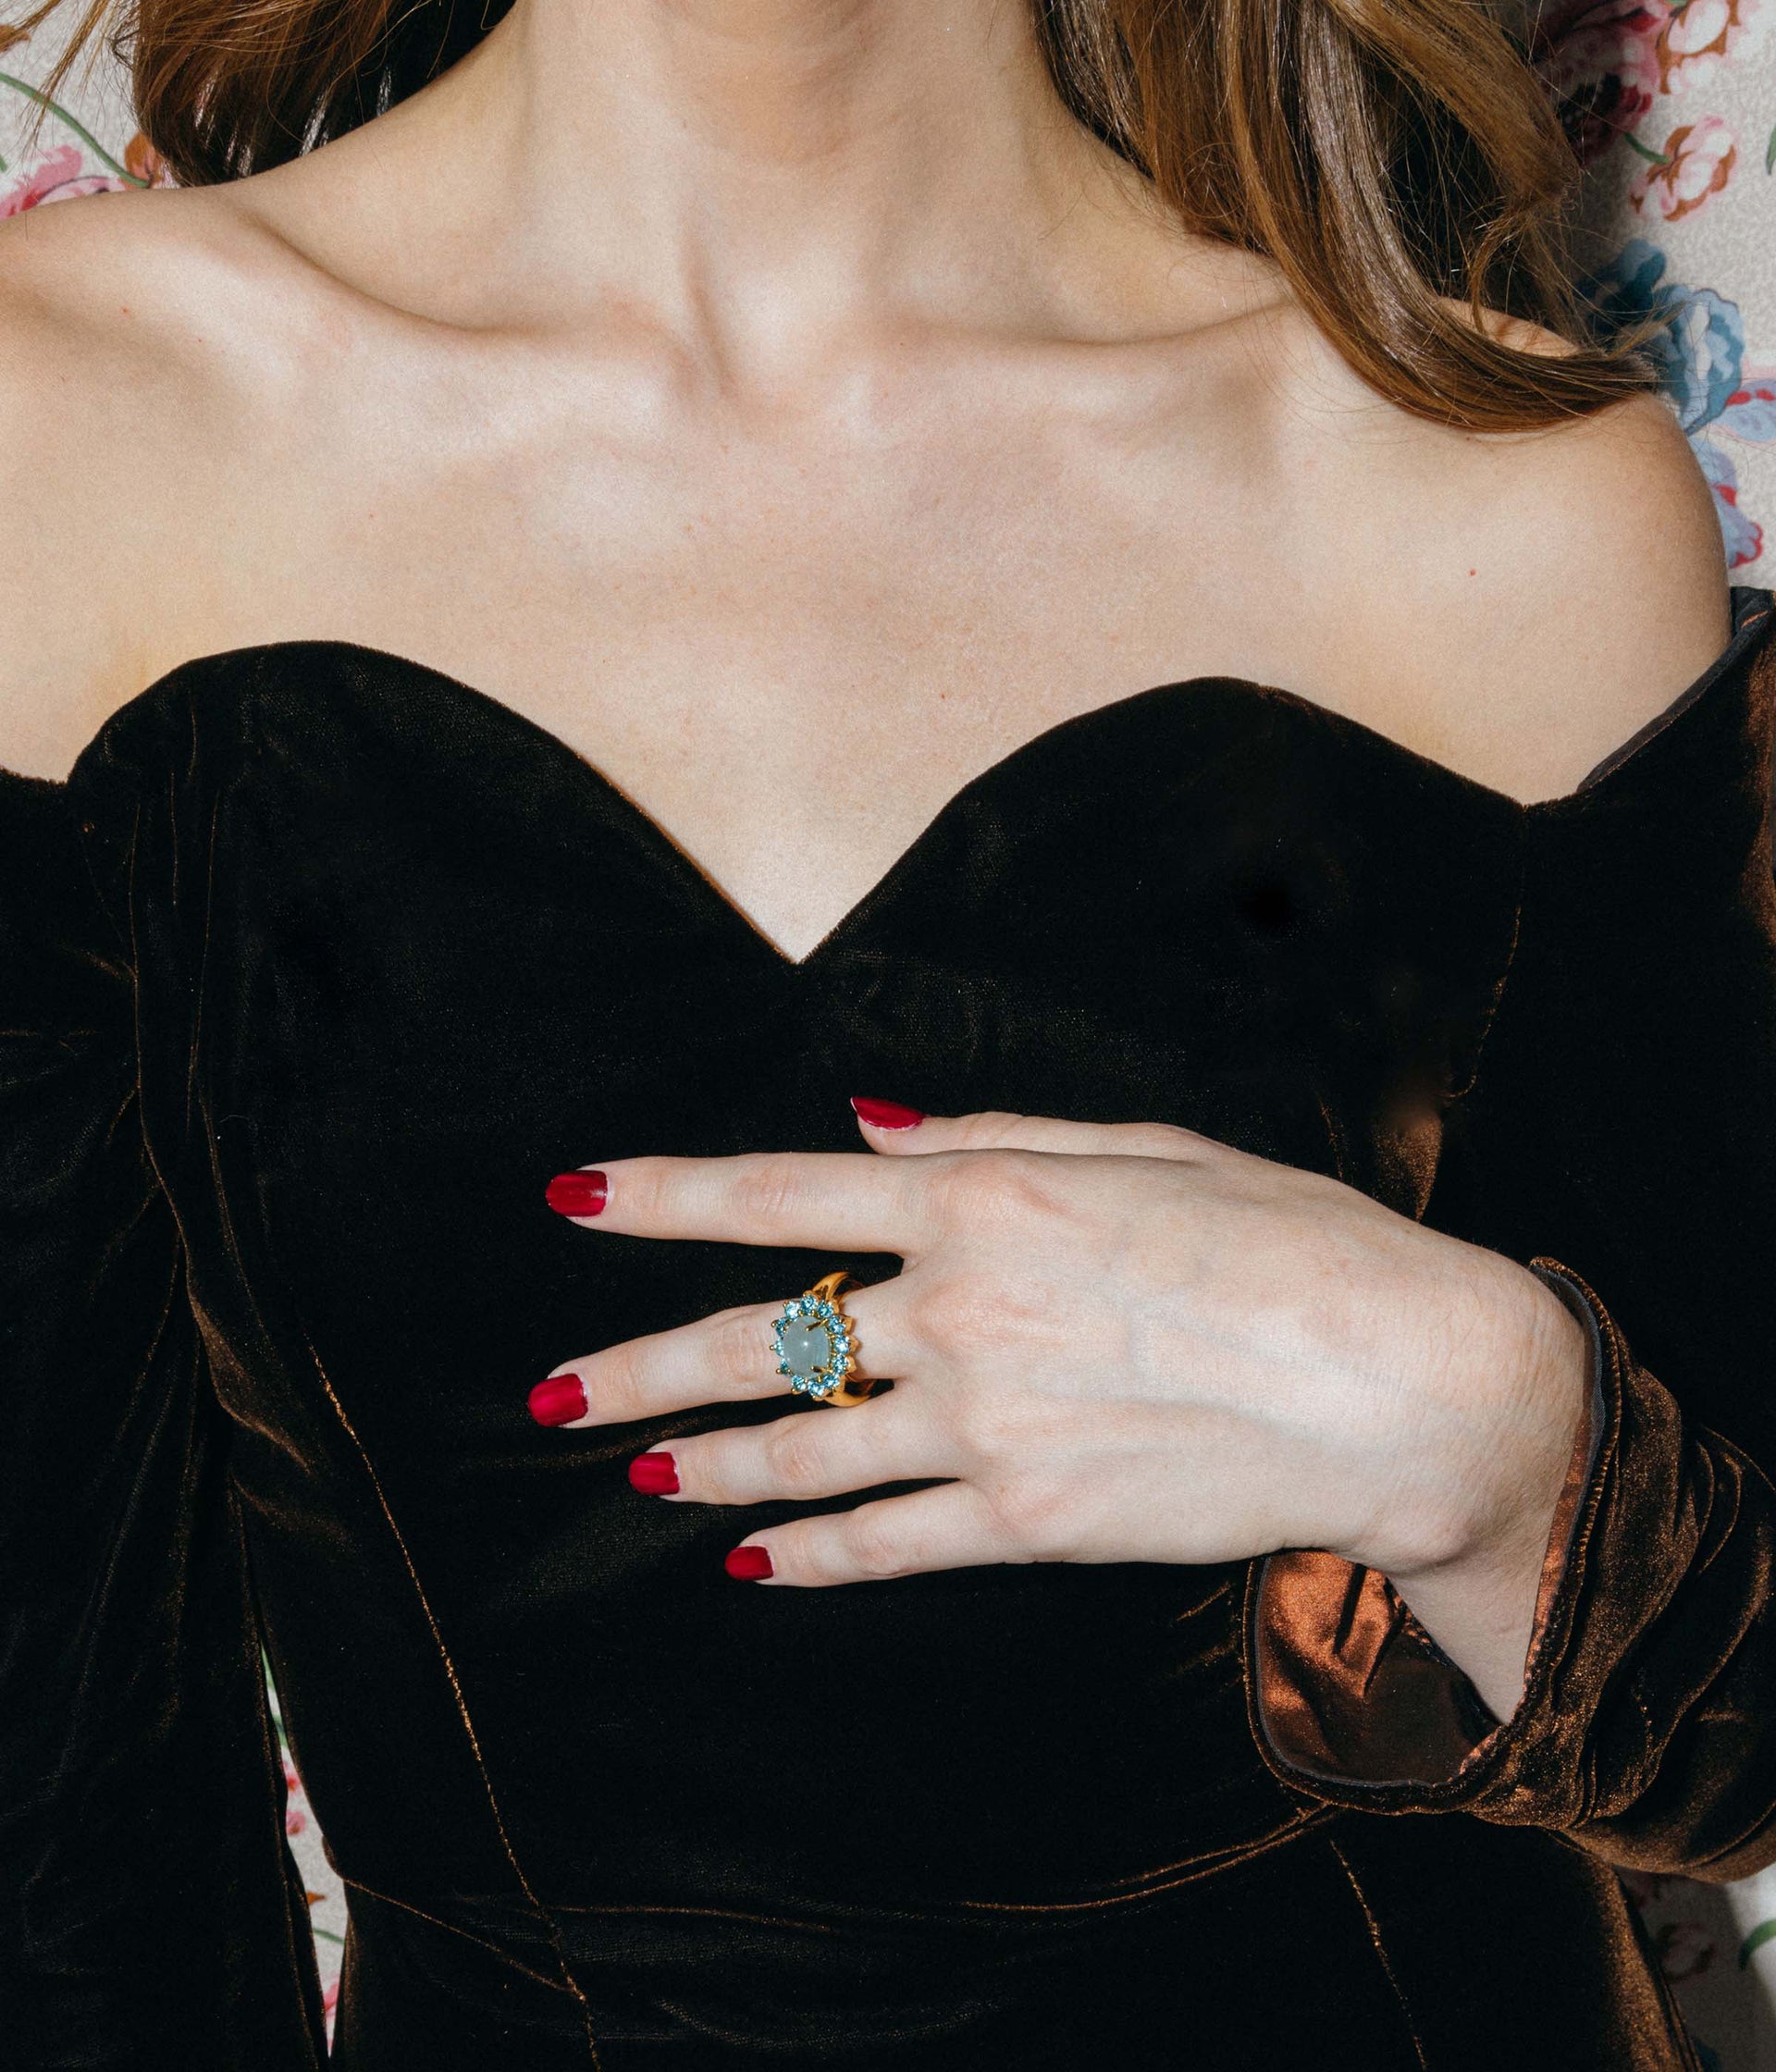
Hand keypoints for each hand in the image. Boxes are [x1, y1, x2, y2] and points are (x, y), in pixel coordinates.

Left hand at [534, 1102, 1588, 1716]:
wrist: (1403, 1384)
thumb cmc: (1289, 1237)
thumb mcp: (1141, 1144)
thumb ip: (984, 1138)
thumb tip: (862, 1135)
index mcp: (982, 1194)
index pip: (774, 1192)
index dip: (660, 1195)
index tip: (572, 1199)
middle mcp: (957, 1307)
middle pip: (753, 1341)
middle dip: (633, 1368)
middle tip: (548, 1396)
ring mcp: (984, 1423)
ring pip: (798, 1450)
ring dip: (701, 1462)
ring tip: (635, 1469)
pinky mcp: (1028, 1520)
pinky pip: (885, 1543)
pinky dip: (808, 1553)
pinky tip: (751, 1558)